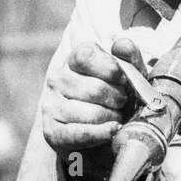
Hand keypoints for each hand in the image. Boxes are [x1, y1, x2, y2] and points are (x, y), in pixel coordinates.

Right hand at [40, 35, 147, 156]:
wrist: (102, 135)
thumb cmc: (116, 99)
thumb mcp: (127, 77)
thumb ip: (129, 58)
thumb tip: (121, 45)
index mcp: (73, 60)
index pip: (85, 56)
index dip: (109, 68)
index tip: (123, 80)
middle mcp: (58, 80)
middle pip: (93, 89)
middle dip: (117, 99)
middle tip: (122, 104)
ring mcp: (51, 106)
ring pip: (89, 113)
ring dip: (111, 118)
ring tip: (117, 118)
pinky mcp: (52, 132)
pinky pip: (78, 133)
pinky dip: (100, 134)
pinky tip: (113, 130)